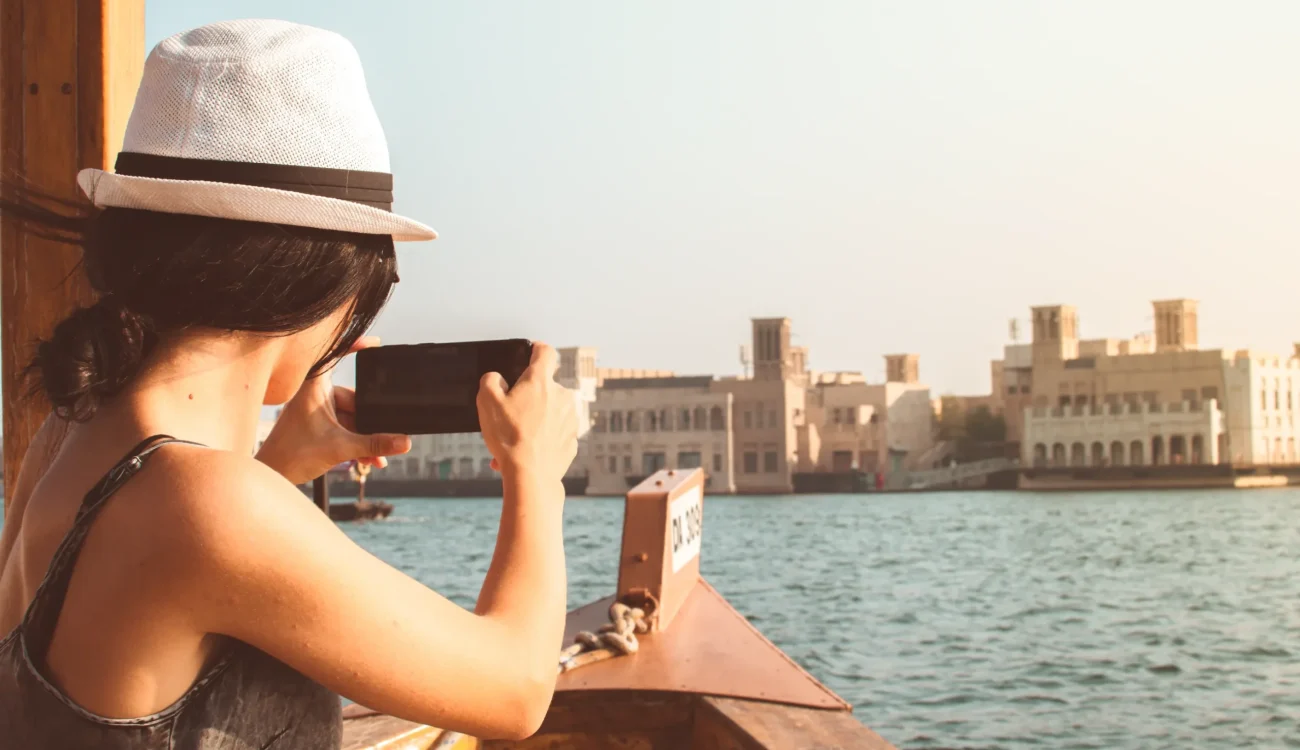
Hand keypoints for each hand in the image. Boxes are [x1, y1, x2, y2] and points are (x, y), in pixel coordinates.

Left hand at [257, 336, 411, 484]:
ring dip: (366, 437)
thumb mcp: (341, 448)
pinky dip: (357, 441)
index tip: (377, 344)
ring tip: (379, 457)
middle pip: (355, 398)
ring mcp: (318, 409)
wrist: (272, 476)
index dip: (356, 345)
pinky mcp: (319, 424)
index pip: (337, 356)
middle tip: (389, 435)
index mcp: (315, 386)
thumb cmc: (293, 455)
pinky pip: (346, 427)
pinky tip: (370, 459)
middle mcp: (317, 393)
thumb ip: (375, 444)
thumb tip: (405, 442)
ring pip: (352, 417)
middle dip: (372, 422)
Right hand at [477, 343, 576, 482]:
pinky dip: (540, 439)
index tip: (529, 353)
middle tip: (509, 415)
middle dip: (527, 398)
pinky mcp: (572, 439)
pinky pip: (554, 434)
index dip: (535, 349)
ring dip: (532, 421)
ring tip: (513, 440)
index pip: (545, 352)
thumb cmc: (509, 437)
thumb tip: (496, 378)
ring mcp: (570, 418)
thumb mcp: (486, 402)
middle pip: (544, 387)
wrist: (531, 475)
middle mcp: (562, 396)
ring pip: (548, 412)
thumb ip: (490, 381)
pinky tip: (525, 453)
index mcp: (541, 381)